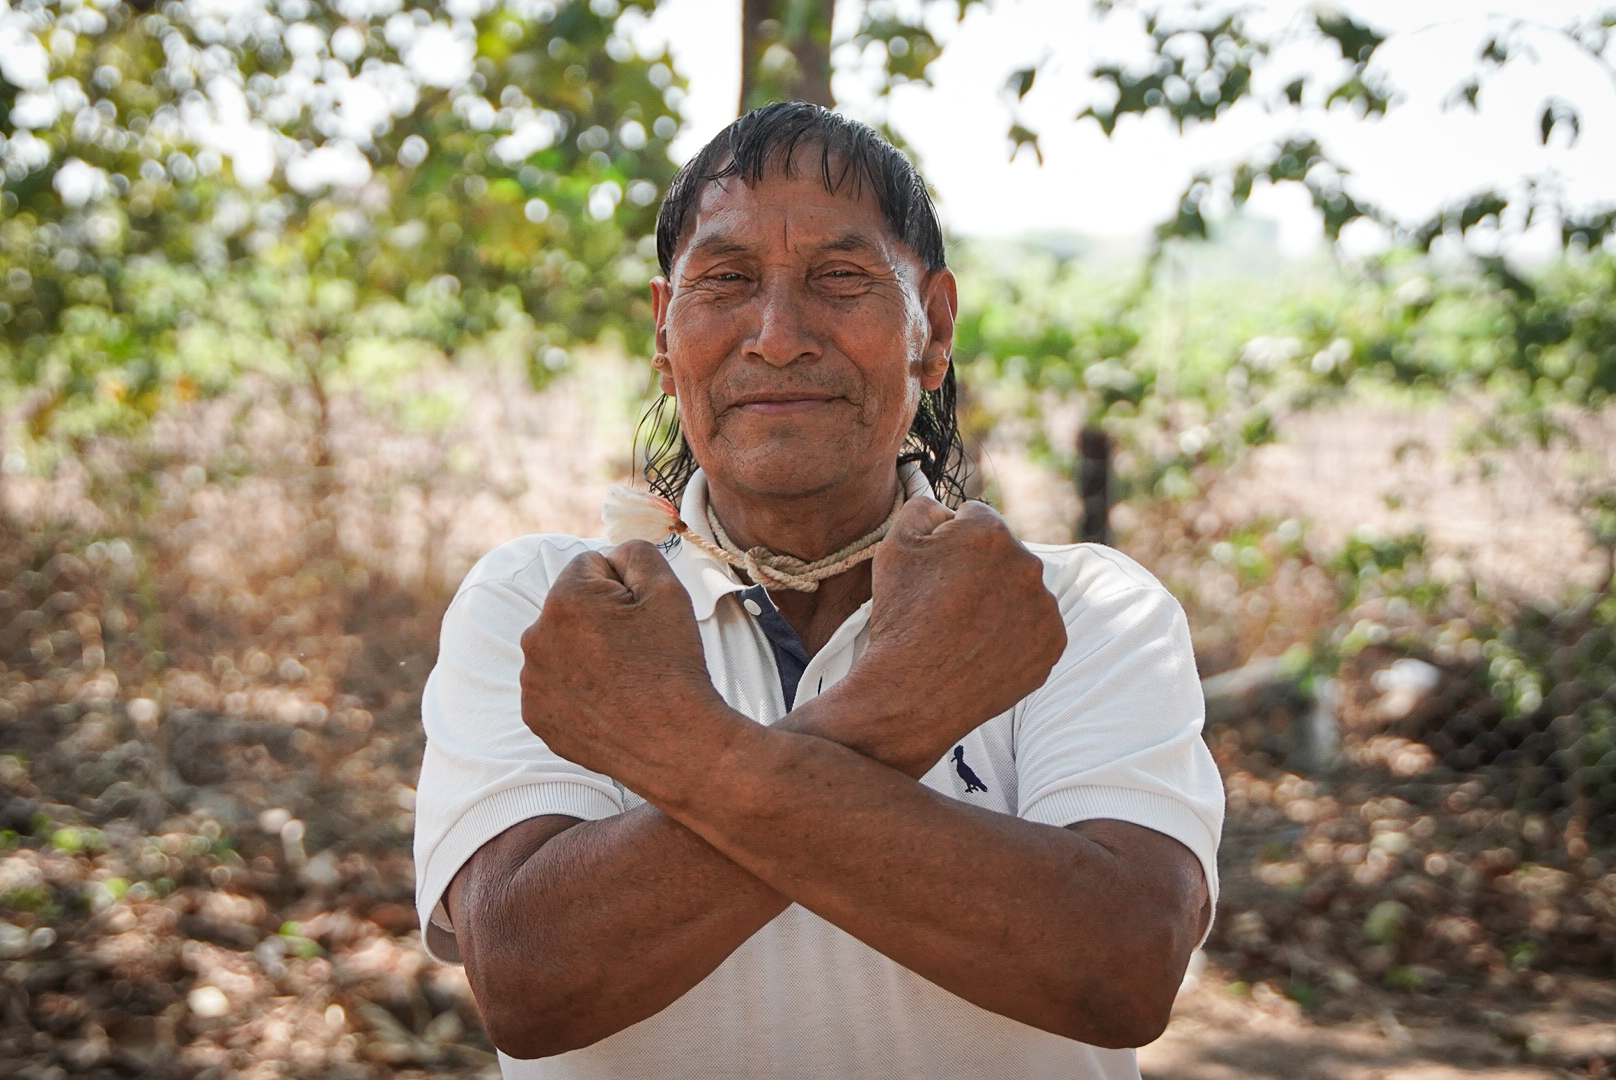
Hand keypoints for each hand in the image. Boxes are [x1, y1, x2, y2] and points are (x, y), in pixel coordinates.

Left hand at [520, 541, 727, 779]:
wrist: (674, 743)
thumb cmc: (673, 665)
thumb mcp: (668, 590)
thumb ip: (636, 551)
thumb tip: (613, 554)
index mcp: (563, 600)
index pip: (590, 566)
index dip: (624, 586)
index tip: (642, 617)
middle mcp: (535, 638)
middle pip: (571, 607)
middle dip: (599, 619)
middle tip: (637, 650)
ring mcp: (532, 681)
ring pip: (561, 647)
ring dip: (586, 654)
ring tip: (624, 679)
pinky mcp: (536, 716)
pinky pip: (555, 686)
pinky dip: (577, 690)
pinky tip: (609, 703)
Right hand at [838, 497, 1065, 770]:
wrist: (913, 692)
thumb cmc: (900, 617)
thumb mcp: (894, 545)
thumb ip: (922, 507)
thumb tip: (945, 508)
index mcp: (990, 533)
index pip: (974, 518)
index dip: (949, 541)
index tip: (935, 570)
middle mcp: (1028, 565)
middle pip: (1002, 555)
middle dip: (980, 570)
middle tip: (946, 604)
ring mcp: (1045, 607)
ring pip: (1021, 591)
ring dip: (1000, 601)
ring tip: (964, 631)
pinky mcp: (1052, 644)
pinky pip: (1035, 627)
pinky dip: (1014, 634)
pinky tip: (983, 649)